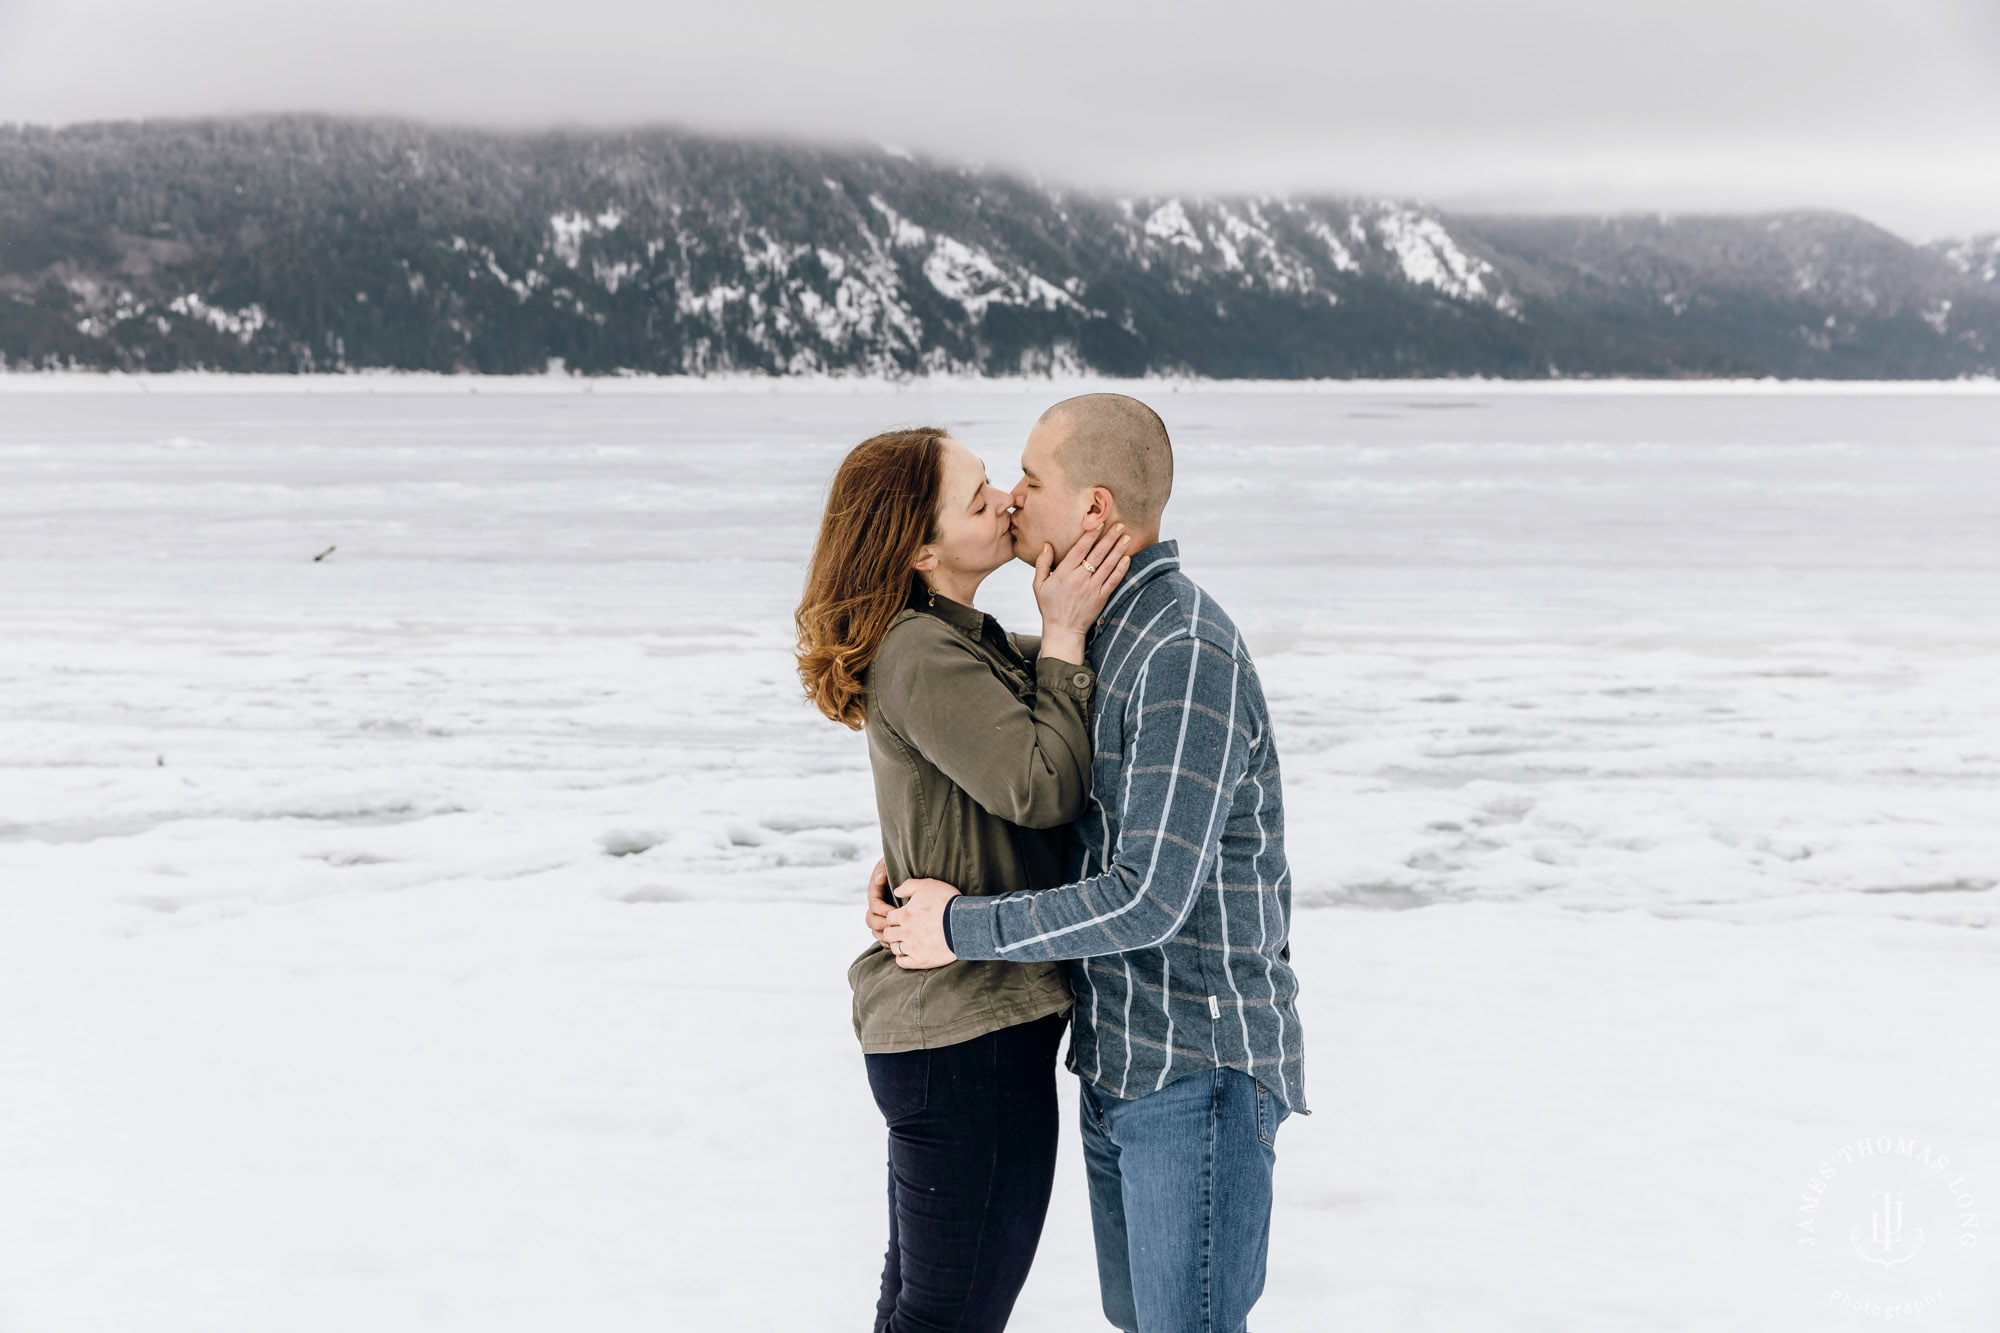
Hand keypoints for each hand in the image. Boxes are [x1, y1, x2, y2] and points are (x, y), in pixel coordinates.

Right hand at [864, 858, 891, 944]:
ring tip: (896, 938)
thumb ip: (883, 870)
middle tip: (897, 927)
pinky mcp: (885, 922)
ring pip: (875, 930)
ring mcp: (878, 914)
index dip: (884, 910)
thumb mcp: (888, 864)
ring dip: (884, 935)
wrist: (900, 870)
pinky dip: (887, 941)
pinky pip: (881, 935)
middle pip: (871, 920)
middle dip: (883, 925)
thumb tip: (879, 878)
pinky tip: (897, 943)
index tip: (897, 912)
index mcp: (874, 892)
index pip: (875, 906)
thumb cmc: (895, 866)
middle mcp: (874, 905)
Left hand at [883, 878, 960, 969]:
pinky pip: (902, 963)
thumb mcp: (928, 885)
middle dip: (893, 931)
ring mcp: (912, 947)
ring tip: (907, 942)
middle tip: (903, 930)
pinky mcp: (921, 960)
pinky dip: (902, 958)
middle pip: (888, 934)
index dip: (895, 918)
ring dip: (898, 944)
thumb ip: (909, 886)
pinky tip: (909, 954)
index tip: (902, 918)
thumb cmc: (948, 902)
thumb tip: (896, 891)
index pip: (889, 918)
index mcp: (904, 915)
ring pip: (894, 948)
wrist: (965, 923)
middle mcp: (905, 932)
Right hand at [1033, 523, 1130, 657]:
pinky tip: (1127, 558)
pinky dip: (1121, 569)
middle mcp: (1079, 579)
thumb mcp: (1038, 585)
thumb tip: (1047, 545)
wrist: (1063, 630)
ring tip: (1127, 537)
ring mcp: (1092, 589)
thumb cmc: (1049, 606)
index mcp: (1063, 573)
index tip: (1099, 524)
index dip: (1090, 536)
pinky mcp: (1101, 598)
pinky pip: (1113, 581)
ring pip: (1108, 565)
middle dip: (1110, 538)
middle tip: (1120, 525)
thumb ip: (1042, 563)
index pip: (1079, 550)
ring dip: (1119, 550)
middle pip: (1097, 554)